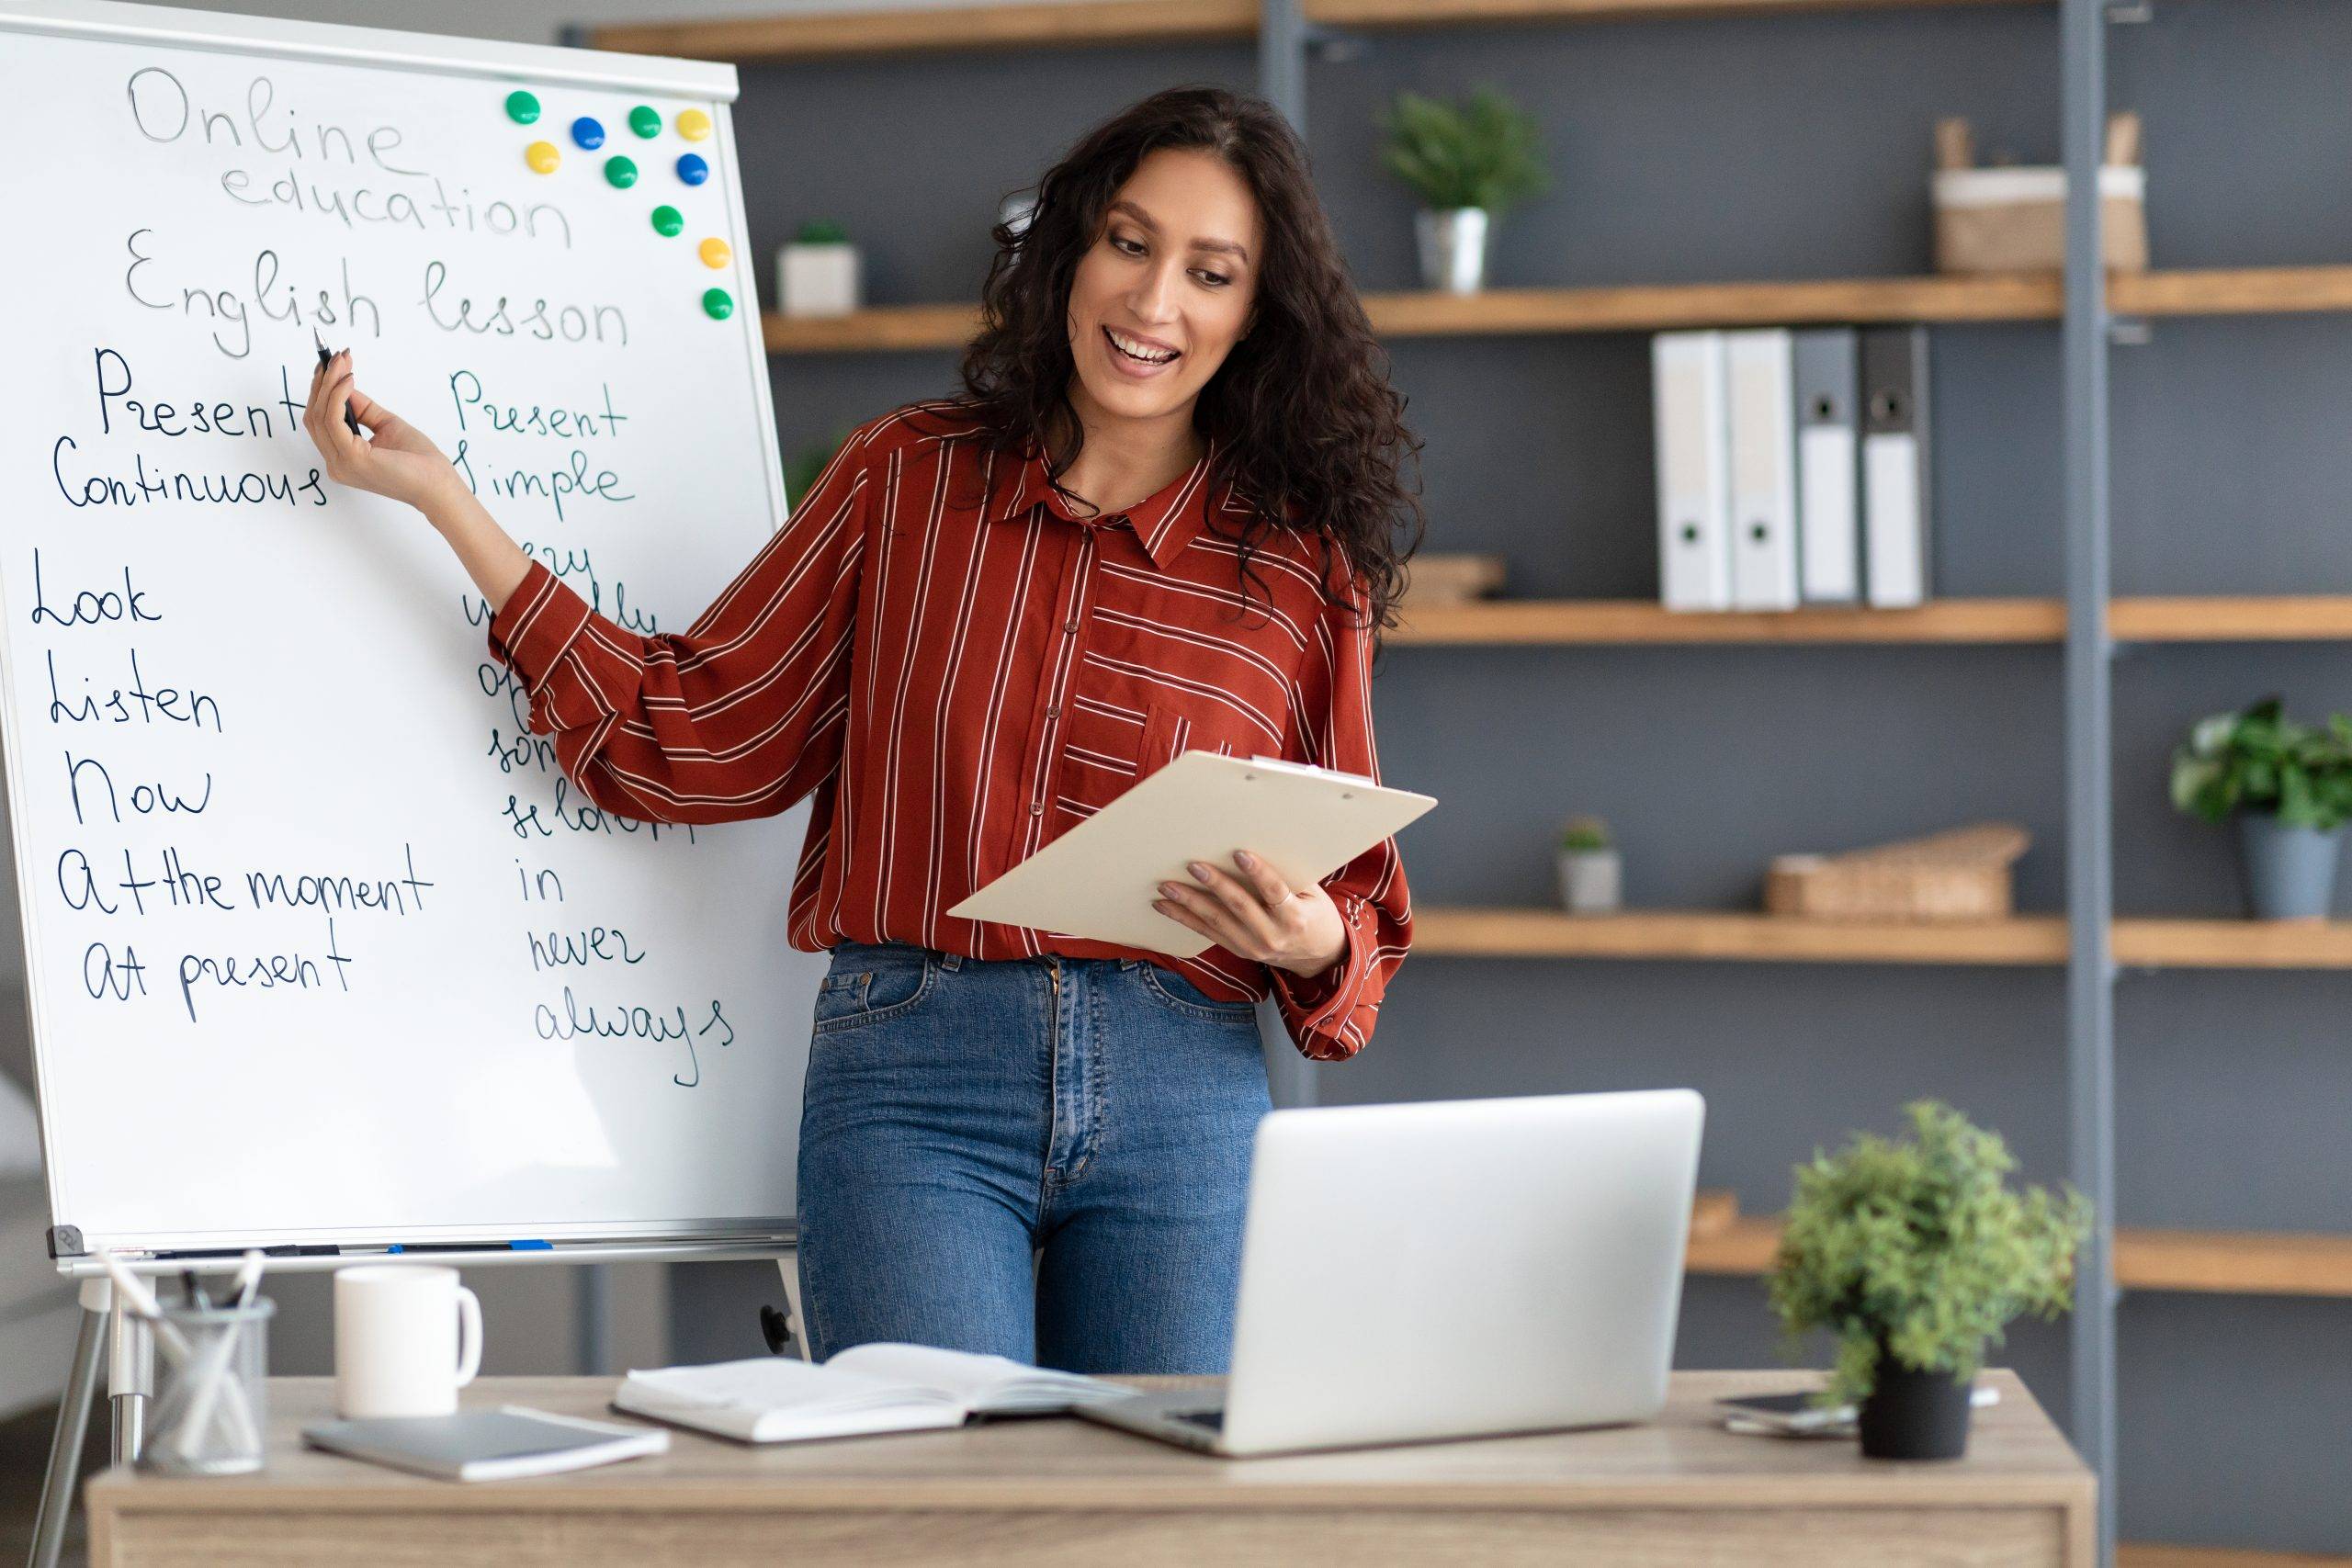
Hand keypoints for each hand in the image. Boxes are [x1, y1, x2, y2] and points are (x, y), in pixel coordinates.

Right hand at [302, 349, 458, 511]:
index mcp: (342, 458)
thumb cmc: (419, 461)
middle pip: (314, 416)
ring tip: (342, 361)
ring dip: (328, 383)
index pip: (320, 421)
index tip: (330, 364)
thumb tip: (344, 383)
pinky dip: (338, 396)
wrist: (439, 485)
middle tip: (335, 356)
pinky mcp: (352, 458)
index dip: (321, 391)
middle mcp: (336, 463)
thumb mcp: (385, 425)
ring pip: (319, 415)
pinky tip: (349, 380)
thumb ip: (362, 409)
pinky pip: (333, 419)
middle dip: (322, 382)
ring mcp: (341, 463)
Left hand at [1154, 850, 1345, 978]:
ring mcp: (1252, 947)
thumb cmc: (1314, 914)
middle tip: (1193, 865)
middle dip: (1215, 884)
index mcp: (1295, 918)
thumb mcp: (1313, 895)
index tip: (1240, 854)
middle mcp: (1272, 935)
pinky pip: (1207, 933)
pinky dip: (1184, 918)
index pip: (1275, 892)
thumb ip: (1289, 875)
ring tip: (1167, 886)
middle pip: (1240, 907)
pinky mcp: (1238, 950)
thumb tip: (1258, 842)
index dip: (1258, 873)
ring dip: (1189, 903)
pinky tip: (1165, 906)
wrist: (1317, 956)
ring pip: (1217, 922)